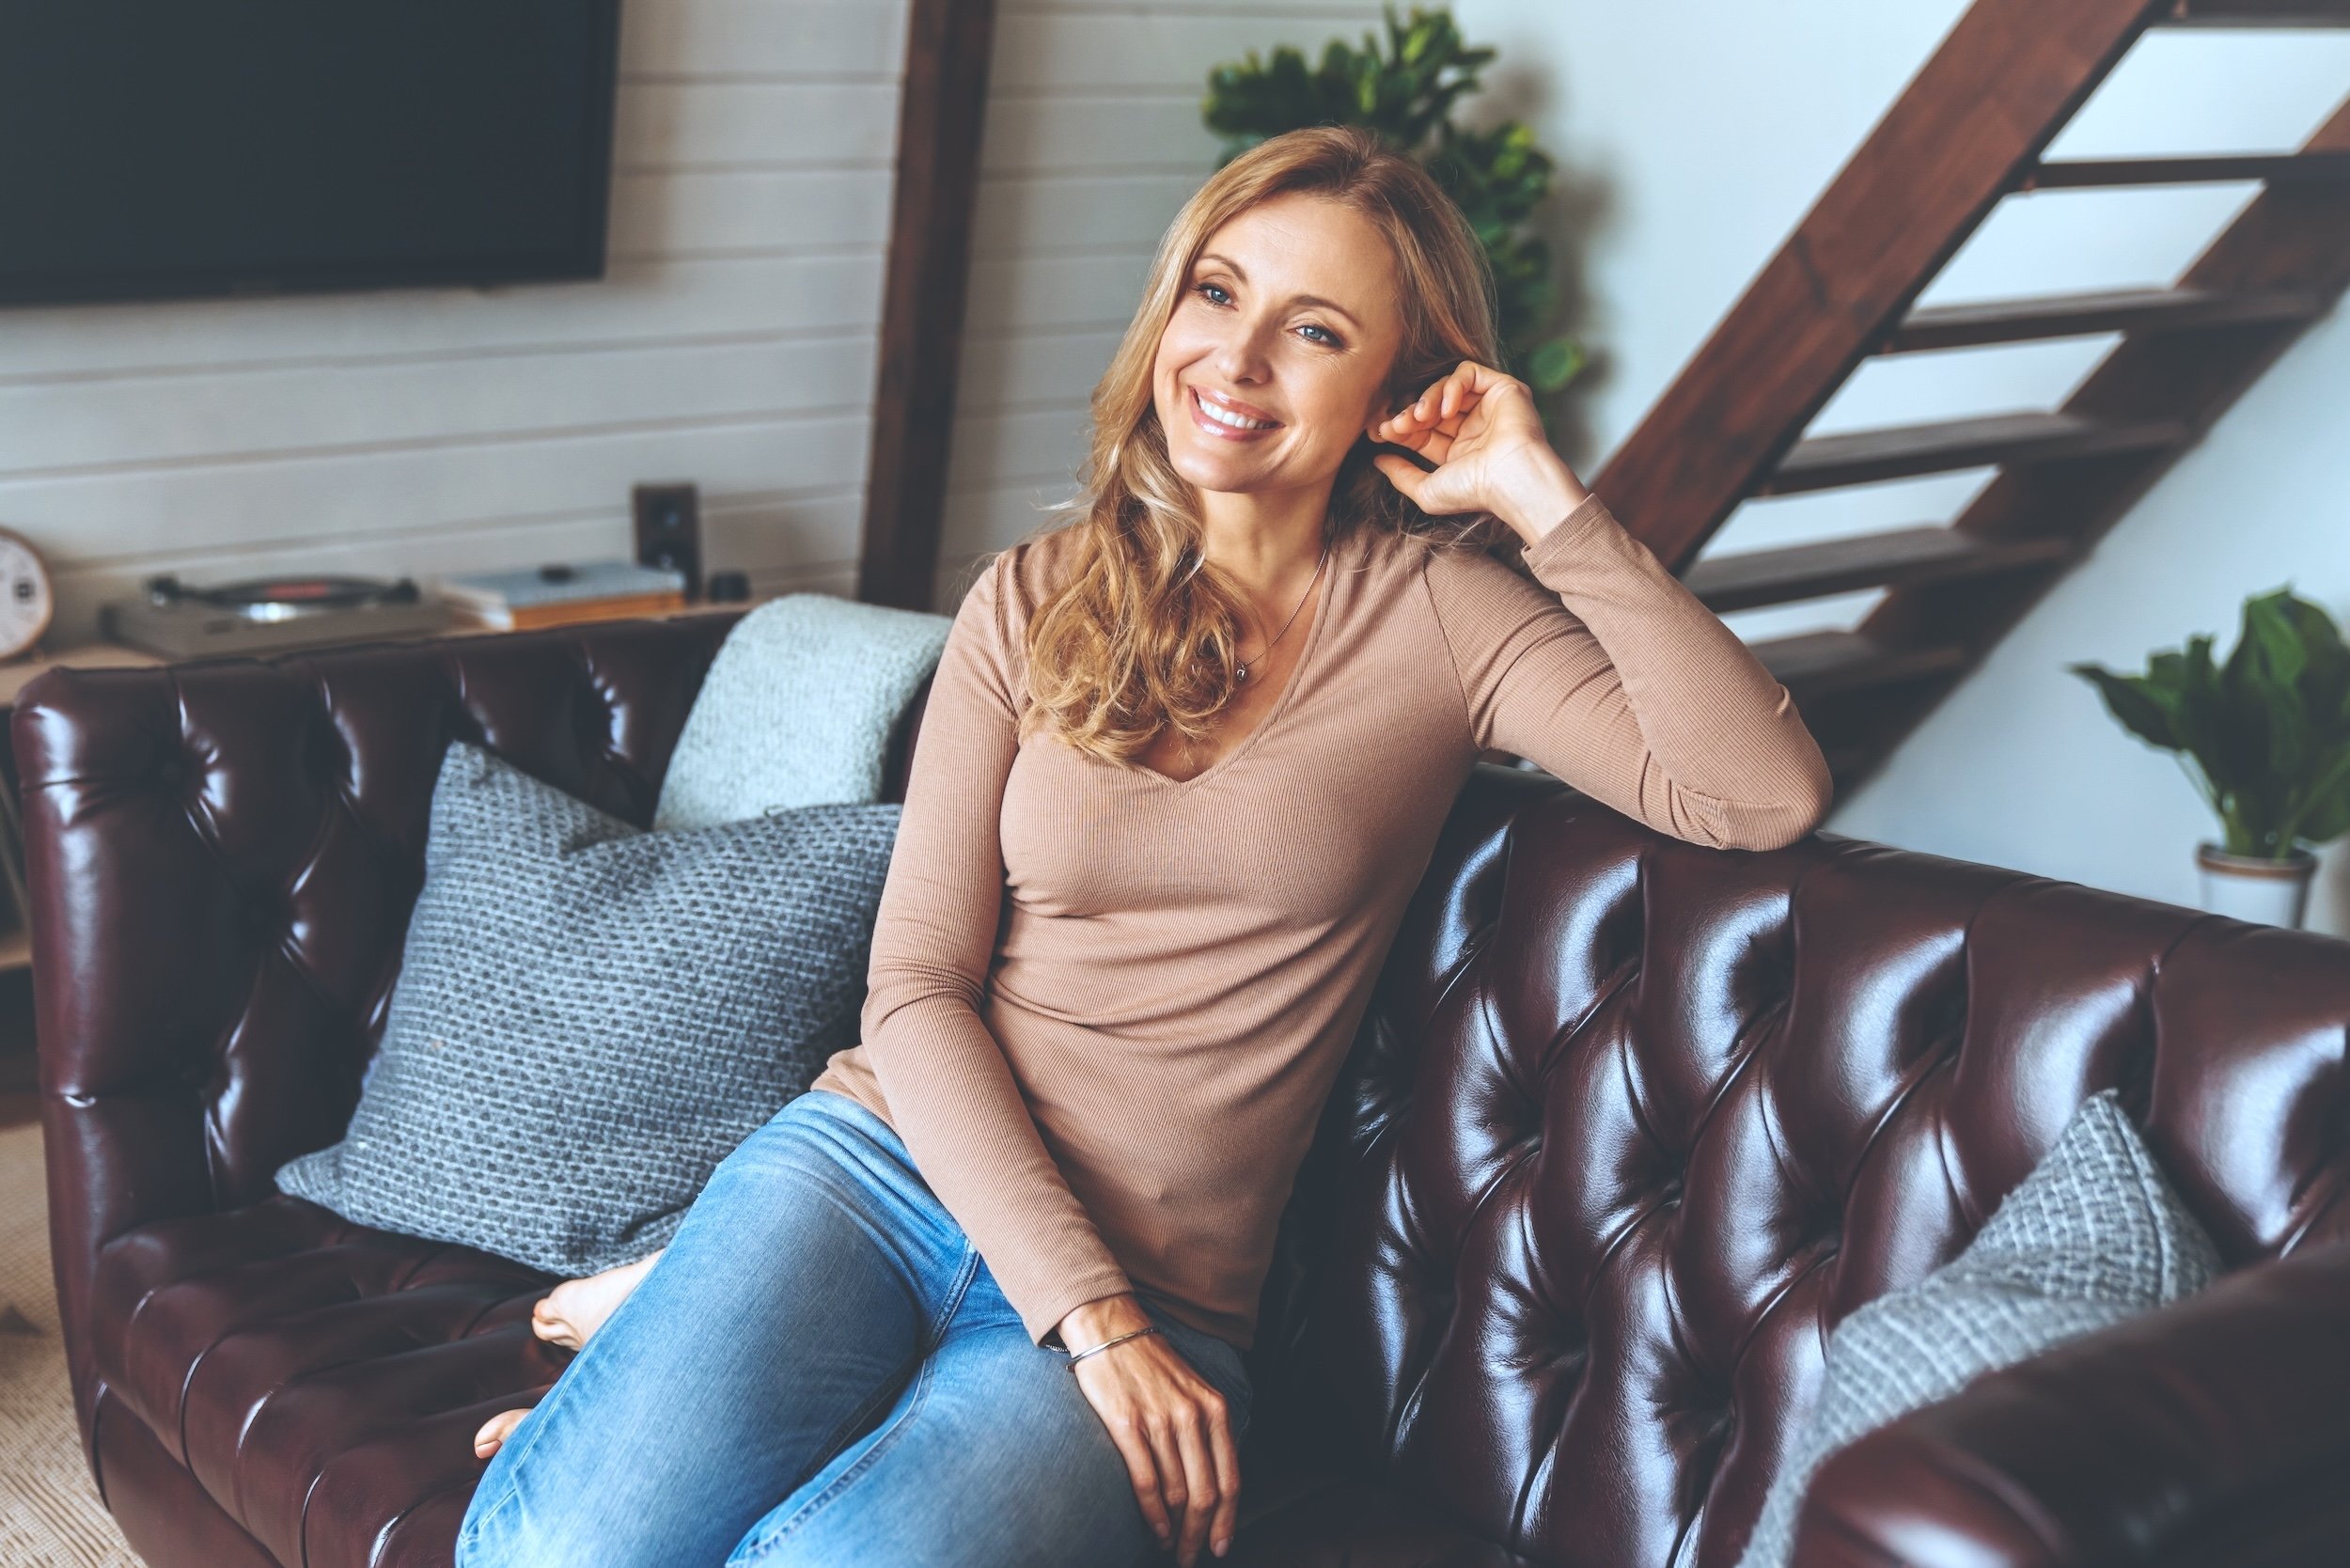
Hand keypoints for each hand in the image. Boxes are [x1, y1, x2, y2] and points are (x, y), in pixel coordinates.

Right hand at [1059, 1294, 1239, 1563]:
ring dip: (1175, 1530)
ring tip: (1169, 1546)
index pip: (1230, 1479)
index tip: (1221, 1547)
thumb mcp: (1193, 1389)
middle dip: (1200, 1535)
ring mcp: (1160, 1421)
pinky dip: (1152, 1514)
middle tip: (1190, 1557)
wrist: (1111, 1328)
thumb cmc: (1151, 1364)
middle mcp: (1192, 1416)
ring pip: (1178, 1493)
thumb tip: (1210, 1482)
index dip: (1228, 1521)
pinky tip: (1153, 1529)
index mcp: (1214, 1409)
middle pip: (1206, 1494)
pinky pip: (1146, 1482)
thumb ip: (1207, 1429)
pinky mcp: (1127, 1425)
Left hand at [1367, 360, 1590, 544]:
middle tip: (1397, 424)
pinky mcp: (1503, 389)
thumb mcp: (1427, 490)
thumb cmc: (1475, 491)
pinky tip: (1447, 409)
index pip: (1421, 430)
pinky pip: (1469, 373)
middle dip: (1409, 413)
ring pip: (1446, 387)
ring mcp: (1488, 407)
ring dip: (1426, 399)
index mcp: (1458, 451)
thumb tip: (1378, 459)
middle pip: (1431, 408)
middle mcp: (1473, 427)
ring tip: (1420, 417)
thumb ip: (1401, 475)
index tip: (1382, 431)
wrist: (1511, 480)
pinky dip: (1451, 385)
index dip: (1400, 427)